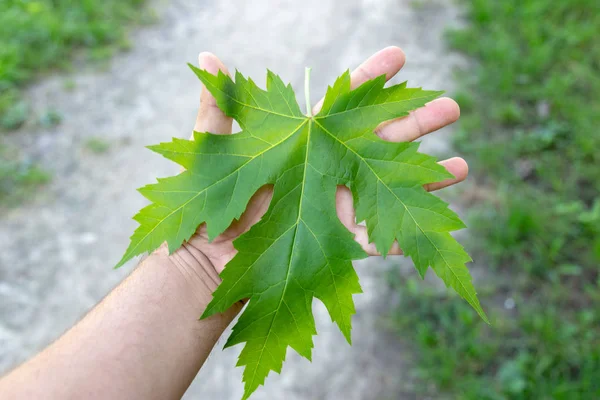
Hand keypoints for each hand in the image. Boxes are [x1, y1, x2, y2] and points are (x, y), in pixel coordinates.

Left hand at [183, 47, 467, 272]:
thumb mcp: (211, 151)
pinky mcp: (341, 244)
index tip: (399, 56)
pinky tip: (438, 228)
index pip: (344, 104)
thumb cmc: (207, 202)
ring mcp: (339, 206)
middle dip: (417, 123)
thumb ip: (218, 106)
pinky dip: (407, 235)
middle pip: (382, 142)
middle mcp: (329, 169)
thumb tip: (207, 55)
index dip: (371, 80)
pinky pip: (381, 240)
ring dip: (428, 178)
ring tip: (462, 166)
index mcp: (306, 142)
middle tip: (452, 107)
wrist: (205, 259)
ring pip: (392, 188)